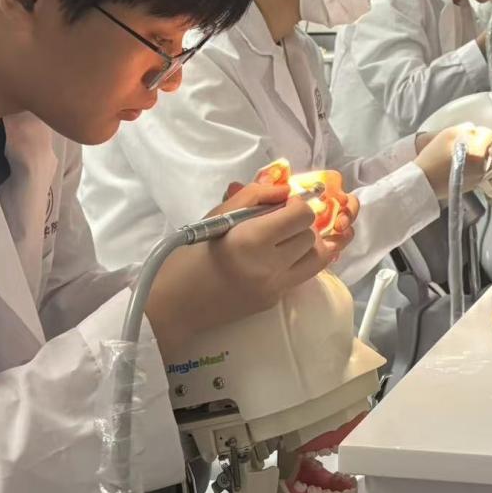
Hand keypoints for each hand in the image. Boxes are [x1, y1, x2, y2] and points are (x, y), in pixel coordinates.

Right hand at [145, 182, 335, 350]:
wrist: (175, 303)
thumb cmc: (190, 253)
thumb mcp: (218, 215)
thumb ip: (255, 196)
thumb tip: (286, 189)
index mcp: (253, 240)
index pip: (301, 216)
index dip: (295, 205)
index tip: (279, 205)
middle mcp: (269, 266)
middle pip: (311, 236)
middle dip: (299, 225)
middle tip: (278, 223)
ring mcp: (274, 288)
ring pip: (317, 259)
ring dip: (305, 244)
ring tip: (284, 240)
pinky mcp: (274, 302)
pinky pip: (300, 275)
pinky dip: (294, 262)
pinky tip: (272, 259)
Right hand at [414, 123, 491, 198]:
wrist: (424, 181)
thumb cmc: (434, 157)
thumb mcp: (449, 133)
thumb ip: (466, 128)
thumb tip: (473, 130)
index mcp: (480, 150)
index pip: (490, 135)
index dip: (479, 132)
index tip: (470, 133)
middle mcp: (482, 165)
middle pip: (486, 149)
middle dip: (477, 145)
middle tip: (461, 145)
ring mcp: (478, 177)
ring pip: (481, 161)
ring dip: (472, 157)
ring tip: (456, 157)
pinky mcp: (472, 186)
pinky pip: (475, 172)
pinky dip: (468, 168)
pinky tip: (454, 167)